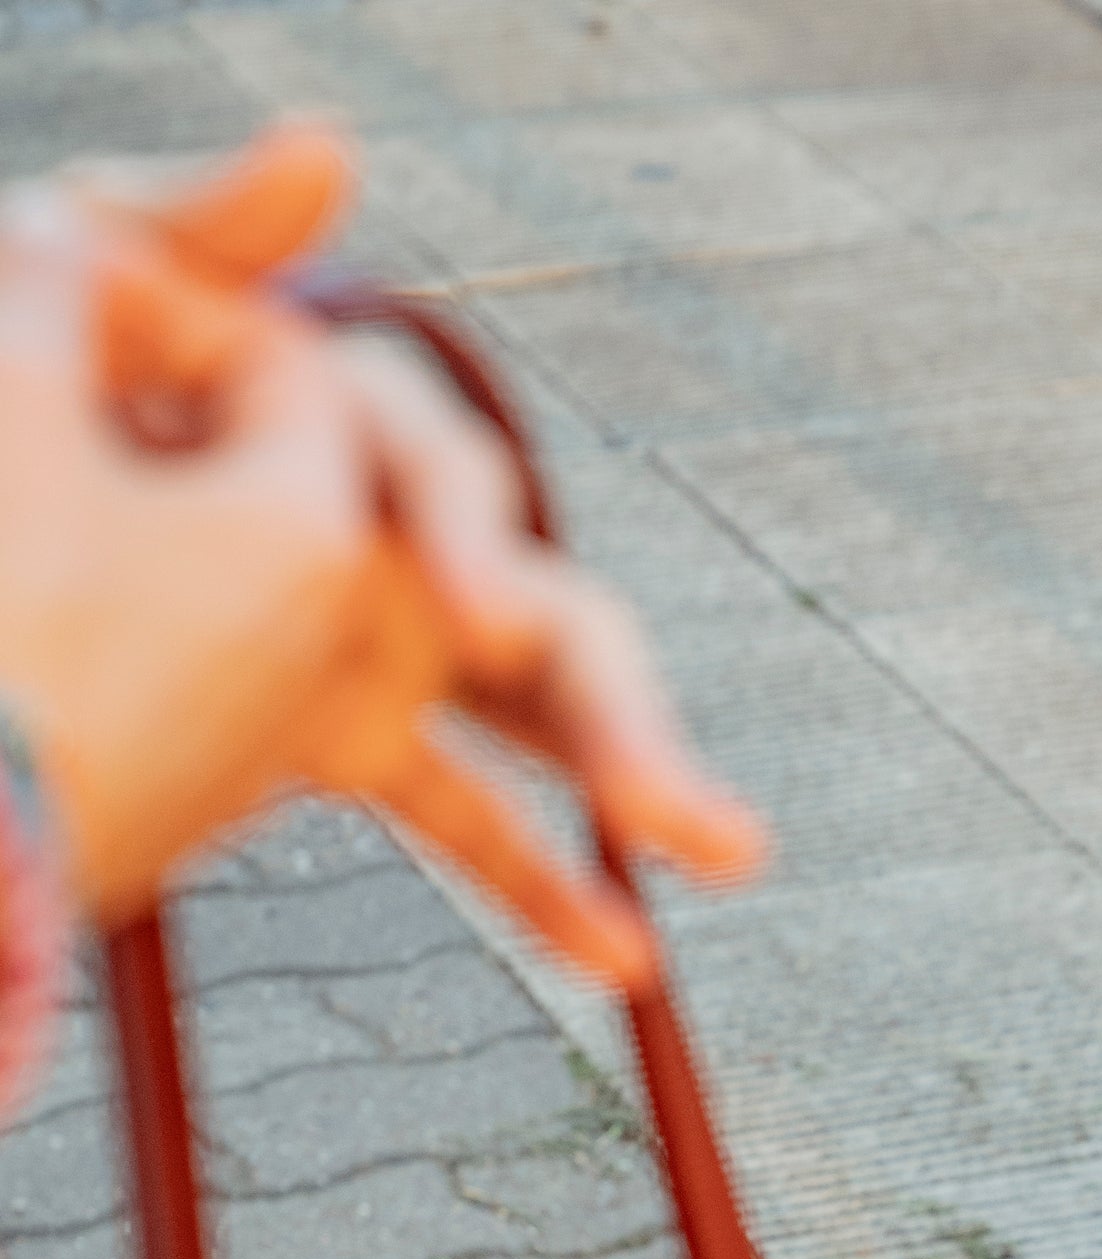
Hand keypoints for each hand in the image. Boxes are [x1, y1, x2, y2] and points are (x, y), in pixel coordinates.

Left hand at [0, 130, 764, 973]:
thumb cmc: (30, 361)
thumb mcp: (85, 285)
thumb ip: (205, 225)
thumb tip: (331, 146)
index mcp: (340, 421)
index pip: (443, 480)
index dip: (466, 542)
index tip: (477, 624)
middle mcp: (389, 524)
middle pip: (541, 612)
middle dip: (613, 709)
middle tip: (659, 805)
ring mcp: (381, 632)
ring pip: (540, 703)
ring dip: (634, 766)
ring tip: (723, 845)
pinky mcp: (343, 728)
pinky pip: (459, 811)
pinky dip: (535, 881)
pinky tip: (617, 959)